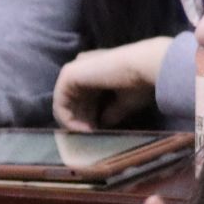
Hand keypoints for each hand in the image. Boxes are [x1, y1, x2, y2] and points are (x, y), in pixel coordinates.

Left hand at [53, 36, 171, 130]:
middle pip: (74, 102)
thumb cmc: (140, 81)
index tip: (99, 133)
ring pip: (65, 104)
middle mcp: (83, 68)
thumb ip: (111, 112)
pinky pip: (60, 102)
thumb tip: (103, 123)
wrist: (144, 66)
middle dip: (81, 122)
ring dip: (74, 123)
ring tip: (88, 137)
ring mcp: (74, 70)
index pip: (85, 99)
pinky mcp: (68, 74)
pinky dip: (68, 119)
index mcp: (96, 71)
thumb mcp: (125, 102)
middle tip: (91, 138)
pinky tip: (82, 130)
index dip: (90, 118)